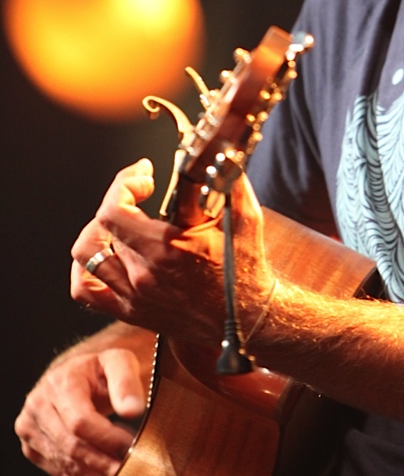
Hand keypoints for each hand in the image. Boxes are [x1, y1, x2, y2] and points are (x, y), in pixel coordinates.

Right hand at [14, 346, 148, 475]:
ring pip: (65, 464)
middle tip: (134, 472)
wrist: (75, 376)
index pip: (80, 421)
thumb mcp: (118, 362)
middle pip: (71, 446)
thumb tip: (133, 409)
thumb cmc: (100, 370)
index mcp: (58, 384)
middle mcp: (38, 407)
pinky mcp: (32, 448)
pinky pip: (59, 472)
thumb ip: (126, 382)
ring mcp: (30, 430)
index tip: (134, 447)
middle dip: (105, 463)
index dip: (108, 439)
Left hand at [70, 158, 272, 342]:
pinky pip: (86, 291)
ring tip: (117, 221)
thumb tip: (223, 155)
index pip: (114, 210)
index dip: (123, 184)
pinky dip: (83, 270)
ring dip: (98, 230)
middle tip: (141, 192)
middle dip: (122, 199)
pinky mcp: (132, 311)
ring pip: (87, 254)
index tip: (143, 176)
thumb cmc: (246, 274)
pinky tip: (103, 254)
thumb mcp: (245, 221)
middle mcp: (145, 274)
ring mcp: (134, 295)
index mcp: (167, 250)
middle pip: (104, 226)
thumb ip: (231, 184)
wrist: (248, 320)